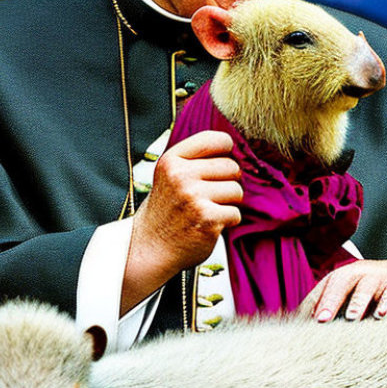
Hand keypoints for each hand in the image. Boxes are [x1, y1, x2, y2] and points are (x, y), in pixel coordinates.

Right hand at [121, 131, 242, 312]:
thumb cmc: (167, 210)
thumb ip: (195, 159)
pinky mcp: (208, 218)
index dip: (227, 151)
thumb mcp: (171, 175)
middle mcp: (181, 175)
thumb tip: (235, 147)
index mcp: (172, 160)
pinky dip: (228, 221)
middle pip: (232, 166)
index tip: (221, 163)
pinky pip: (236, 213)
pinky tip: (210, 224)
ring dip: (229, 203)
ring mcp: (194, 197)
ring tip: (209, 210)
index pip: (216, 139)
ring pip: (237, 190)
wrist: (149, 248)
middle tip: (211, 195)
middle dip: (228, 182)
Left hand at [296, 259, 386, 322]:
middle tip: (322, 319)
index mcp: (340, 277)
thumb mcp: (346, 296)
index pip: (322, 290)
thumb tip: (300, 332)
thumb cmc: (366, 292)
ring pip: (365, 288)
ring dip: (357, 303)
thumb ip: (327, 309)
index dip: (312, 305)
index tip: (302, 325)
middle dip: (330, 301)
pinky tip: (381, 315)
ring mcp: (377, 278)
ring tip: (351, 318)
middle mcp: (356, 274)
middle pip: (340, 283)